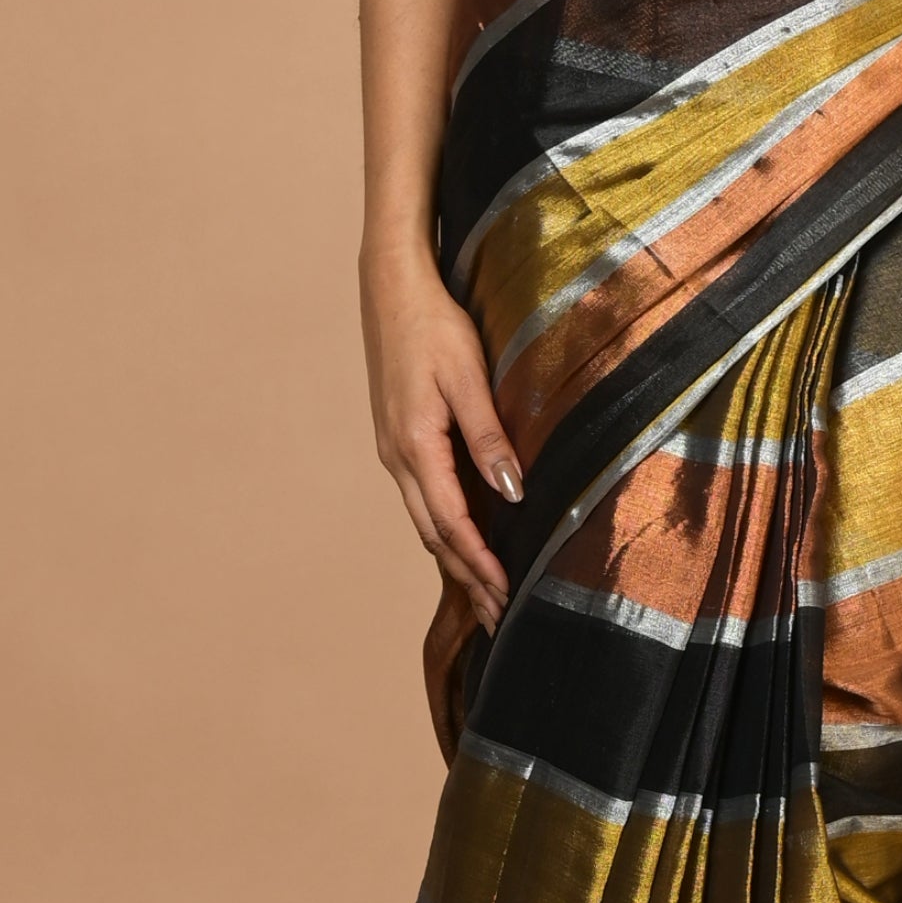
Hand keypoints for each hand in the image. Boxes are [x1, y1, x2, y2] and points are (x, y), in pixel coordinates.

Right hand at [361, 238, 520, 629]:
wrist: (390, 286)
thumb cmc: (432, 324)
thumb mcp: (469, 376)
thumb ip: (489, 435)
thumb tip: (511, 492)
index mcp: (415, 445)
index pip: (452, 523)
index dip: (480, 564)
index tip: (507, 597)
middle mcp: (397, 456)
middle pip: (435, 533)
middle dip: (469, 577)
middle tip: (499, 616)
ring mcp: (393, 448)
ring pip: (425, 518)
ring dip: (455, 557)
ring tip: (484, 591)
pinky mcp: (398, 437)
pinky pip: (422, 496)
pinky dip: (444, 527)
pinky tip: (462, 537)